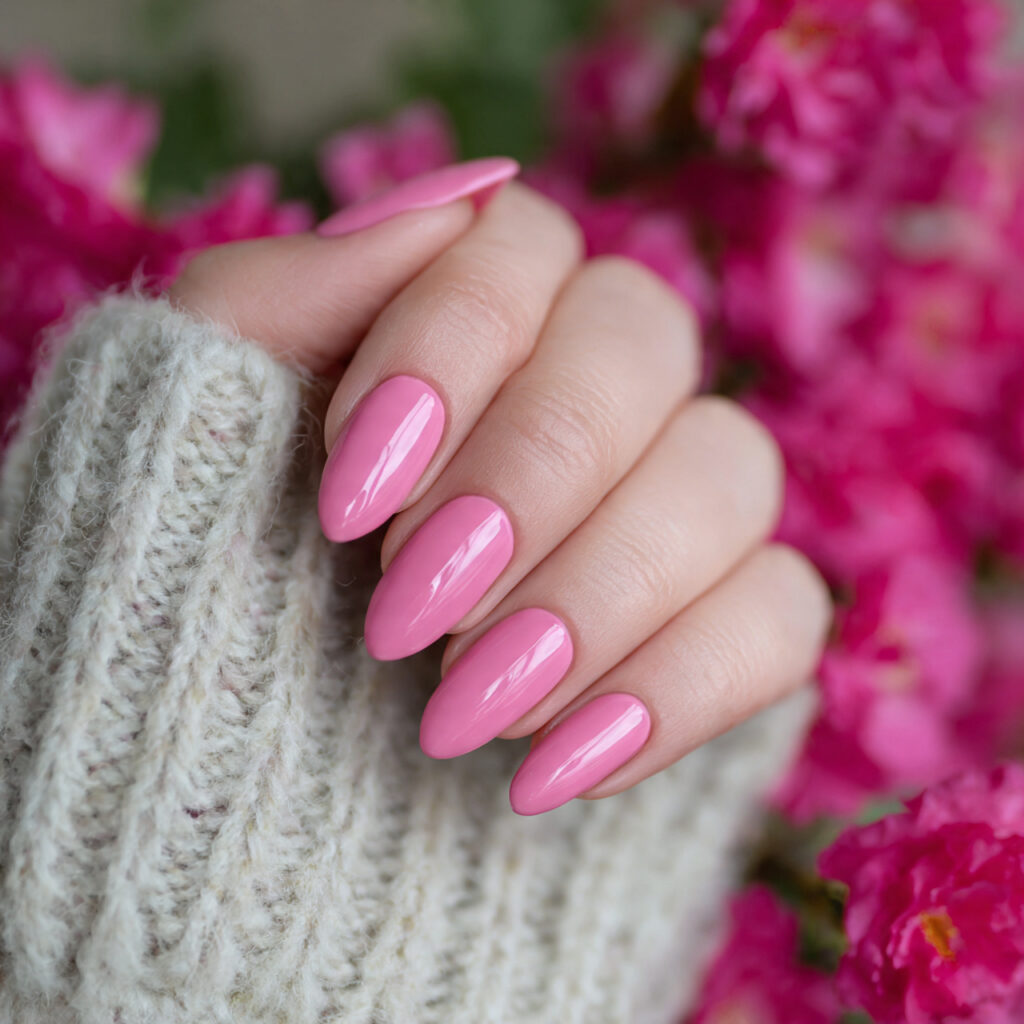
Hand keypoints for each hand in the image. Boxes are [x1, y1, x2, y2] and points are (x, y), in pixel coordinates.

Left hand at [168, 159, 830, 814]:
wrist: (239, 755)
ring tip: (466, 711)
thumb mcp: (198, 426)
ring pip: (731, 477)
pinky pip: (778, 618)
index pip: (522, 252)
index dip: (447, 356)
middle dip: (529, 479)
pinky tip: (556, 767)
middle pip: (643, 348)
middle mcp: (590, 391)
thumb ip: (288, 289)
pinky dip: (680, 690)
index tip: (347, 503)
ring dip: (600, 594)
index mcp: (473, 317)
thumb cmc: (202, 573)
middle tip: (407, 614)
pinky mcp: (716, 622)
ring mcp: (667, 505)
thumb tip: (460, 196)